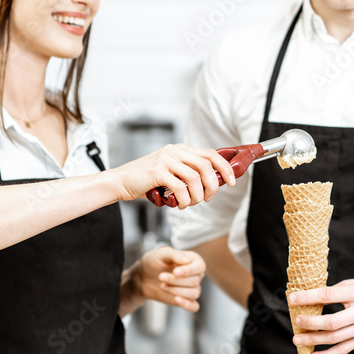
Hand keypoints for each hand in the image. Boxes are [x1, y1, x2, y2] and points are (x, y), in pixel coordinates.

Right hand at [112, 143, 234, 208]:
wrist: (121, 181)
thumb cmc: (147, 180)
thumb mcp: (171, 172)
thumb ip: (188, 173)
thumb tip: (212, 184)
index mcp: (180, 149)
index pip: (211, 154)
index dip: (225, 168)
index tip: (232, 181)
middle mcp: (174, 151)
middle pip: (206, 166)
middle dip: (212, 186)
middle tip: (208, 198)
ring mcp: (166, 159)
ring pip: (195, 179)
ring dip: (197, 196)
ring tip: (190, 204)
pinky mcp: (157, 171)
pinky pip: (180, 188)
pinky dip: (184, 200)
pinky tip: (180, 204)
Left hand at [123, 247, 204, 315]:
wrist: (144, 277)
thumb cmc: (154, 262)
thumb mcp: (161, 254)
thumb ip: (175, 255)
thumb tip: (188, 261)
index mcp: (194, 261)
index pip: (200, 267)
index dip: (189, 271)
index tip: (175, 272)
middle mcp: (196, 274)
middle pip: (194, 281)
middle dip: (176, 280)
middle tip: (160, 277)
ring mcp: (192, 288)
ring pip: (194, 293)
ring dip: (177, 291)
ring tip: (162, 286)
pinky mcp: (186, 300)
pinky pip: (194, 306)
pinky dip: (187, 304)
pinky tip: (176, 300)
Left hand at [287, 277, 353, 353]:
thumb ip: (340, 289)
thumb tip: (314, 296)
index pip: (329, 295)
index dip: (308, 297)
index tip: (292, 298)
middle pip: (332, 322)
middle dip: (311, 323)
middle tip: (296, 321)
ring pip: (336, 338)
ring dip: (314, 341)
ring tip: (297, 340)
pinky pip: (344, 349)